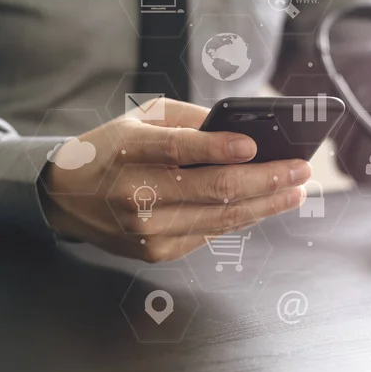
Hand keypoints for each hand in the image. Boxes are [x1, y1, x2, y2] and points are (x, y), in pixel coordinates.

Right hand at [40, 99, 310, 261]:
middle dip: (266, 180)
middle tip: (300, 170)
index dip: (218, 149)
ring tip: (296, 190)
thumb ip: (189, 121)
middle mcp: (135, 194)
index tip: (255, 145)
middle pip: (213, 189)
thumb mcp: (142, 119)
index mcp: (129, 151)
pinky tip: (267, 205)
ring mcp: (148, 229)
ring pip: (221, 218)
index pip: (177, 150)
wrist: (70, 198)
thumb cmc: (114, 150)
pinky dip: (244, 218)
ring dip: (266, 204)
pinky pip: (212, 233)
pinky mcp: (158, 252)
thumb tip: (243, 131)